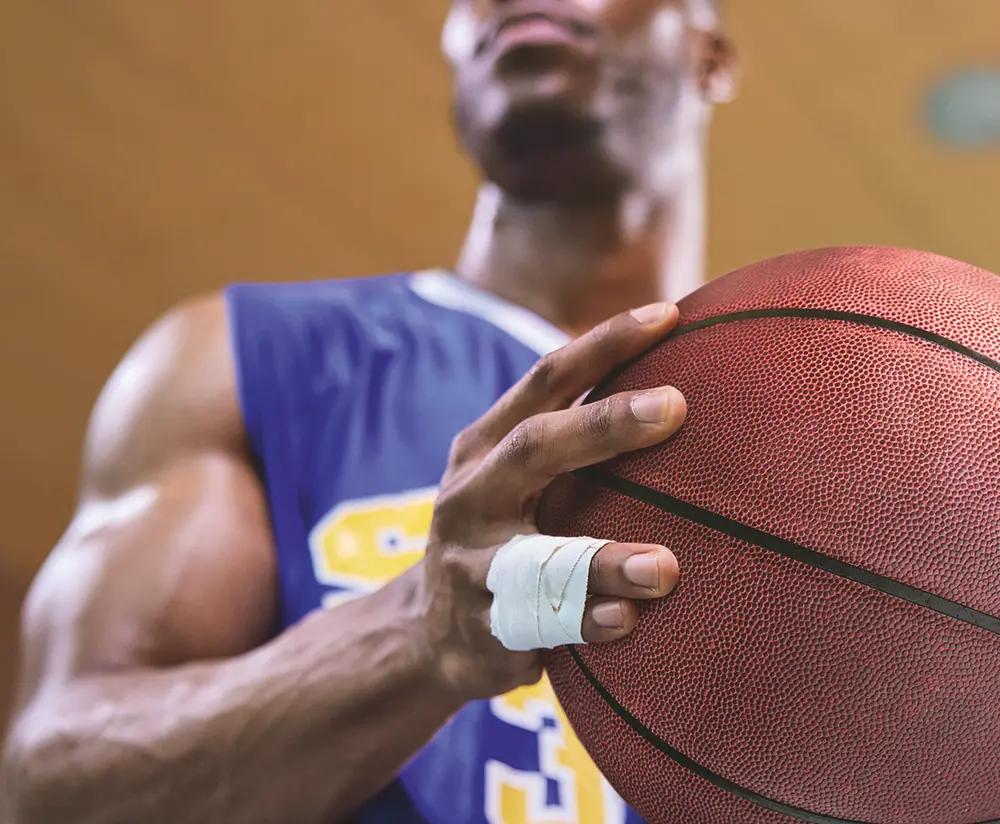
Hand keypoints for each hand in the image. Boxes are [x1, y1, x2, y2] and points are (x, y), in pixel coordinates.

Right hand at [416, 302, 686, 701]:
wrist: (427, 629)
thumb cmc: (499, 532)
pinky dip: (585, 623)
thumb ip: (572, 440)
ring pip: (536, 556)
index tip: (667, 316)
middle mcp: (471, 494)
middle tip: (675, 406)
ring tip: (665, 566)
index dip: (603, 343)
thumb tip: (683, 392)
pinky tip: (628, 623)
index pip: (545, 379)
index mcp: (485, 445)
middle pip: (534, 447)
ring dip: (602, 560)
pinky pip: (538, 626)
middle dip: (604, 424)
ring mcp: (470, 564)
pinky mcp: (482, 627)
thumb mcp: (514, 478)